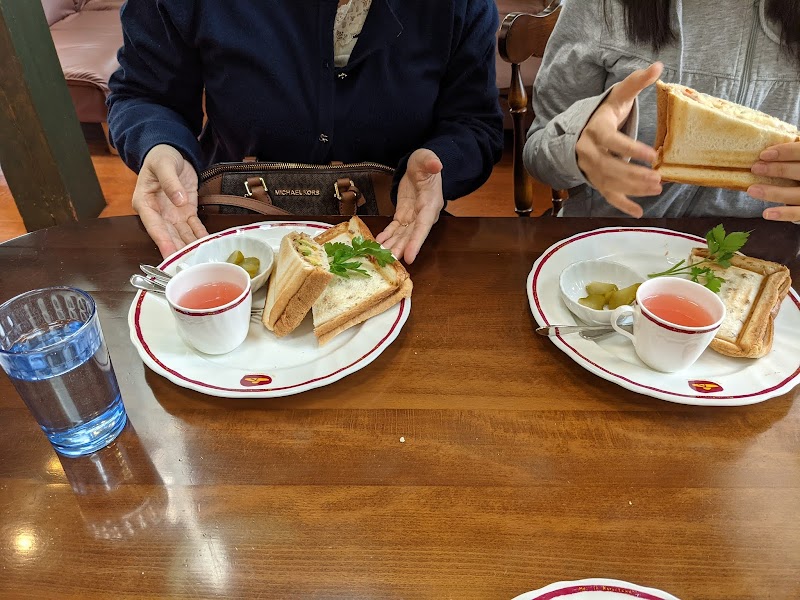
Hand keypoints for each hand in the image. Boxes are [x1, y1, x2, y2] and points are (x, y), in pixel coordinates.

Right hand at [132, 144, 207, 256]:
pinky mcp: (186, 212)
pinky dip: (201, 236)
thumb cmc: (160, 157)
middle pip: (168, 235)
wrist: (171, 153)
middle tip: (188, 265)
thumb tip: (178, 200)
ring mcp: (172, 215)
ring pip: (182, 235)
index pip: (154, 226)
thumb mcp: (163, 165)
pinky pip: (194, 227)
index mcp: (144, 203)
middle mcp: (158, 214)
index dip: (162, 240)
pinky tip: (208, 245)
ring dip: (191, 247)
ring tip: (200, 259)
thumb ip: (170, 182)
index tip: (170, 254)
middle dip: (178, 250)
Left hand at [376, 148, 443, 263]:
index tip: (410, 257)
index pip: (424, 226)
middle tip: (390, 261)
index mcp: (431, 203)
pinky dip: (387, 236)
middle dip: (401, 249)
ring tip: (382, 257)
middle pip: (412, 235)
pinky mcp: (404, 215)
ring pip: (402, 235)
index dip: (416, 242)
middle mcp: (423, 214)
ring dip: (392, 246)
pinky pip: (395, 228)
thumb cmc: (425, 162)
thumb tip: (436, 164)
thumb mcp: (426, 158)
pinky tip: (378, 243)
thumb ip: (430, 162)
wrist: (421, 166)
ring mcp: (413, 216)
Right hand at [576, 62, 663, 216]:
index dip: (631, 149)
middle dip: (634, 174)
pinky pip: (607, 195)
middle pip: (610, 167)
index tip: (651, 155)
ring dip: (633, 188)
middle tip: (658, 177)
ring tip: (657, 188)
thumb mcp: (618, 96)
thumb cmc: (605, 114)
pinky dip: (622, 205)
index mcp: (595, 130)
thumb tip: (658, 66)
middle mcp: (589, 152)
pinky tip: (638, 212)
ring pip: (610, 182)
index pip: (612, 142)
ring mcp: (591, 169)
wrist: (580, 133)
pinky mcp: (596, 181)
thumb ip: (637, 82)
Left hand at [748, 142, 799, 221]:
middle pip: (799, 172)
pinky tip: (766, 214)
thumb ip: (791, 157)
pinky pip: (798, 213)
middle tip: (755, 168)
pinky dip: (783, 214)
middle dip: (777, 169)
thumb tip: (765, 152)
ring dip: (772, 192)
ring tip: (752, 190)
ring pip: (795, 194)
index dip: (785, 152)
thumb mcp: (799, 161)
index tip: (764, 154)